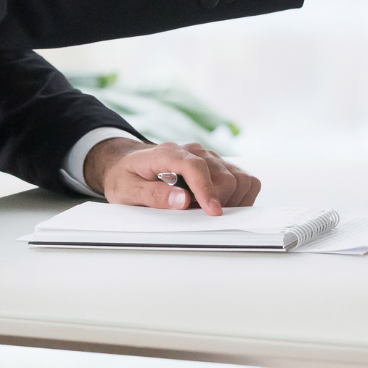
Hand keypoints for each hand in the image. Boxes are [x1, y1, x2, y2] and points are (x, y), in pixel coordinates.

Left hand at [86, 138, 261, 216]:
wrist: (125, 164)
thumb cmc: (125, 178)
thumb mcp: (126, 190)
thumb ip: (153, 195)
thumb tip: (182, 201)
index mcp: (168, 153)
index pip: (196, 167)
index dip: (207, 190)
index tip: (213, 212)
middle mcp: (192, 151)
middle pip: (224, 174)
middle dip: (220, 200)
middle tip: (201, 217)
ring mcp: (206, 156)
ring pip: (238, 176)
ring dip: (233, 199)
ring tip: (210, 211)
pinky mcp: (215, 164)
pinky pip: (242, 176)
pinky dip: (240, 194)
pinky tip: (223, 204)